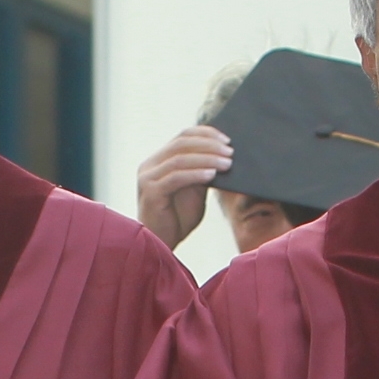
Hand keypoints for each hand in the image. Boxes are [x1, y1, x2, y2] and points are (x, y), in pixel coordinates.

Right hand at [135, 124, 231, 247]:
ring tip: (227, 164)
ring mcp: (148, 177)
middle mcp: (150, 165)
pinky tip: (212, 175)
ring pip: (180, 159)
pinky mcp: (151, 192)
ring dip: (207, 159)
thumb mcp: (194, 190)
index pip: (183, 136)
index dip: (206, 134)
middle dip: (209, 145)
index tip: (227, 140)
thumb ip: (202, 171)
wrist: (161, 244)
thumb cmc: (177, 219)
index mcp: (159, 160)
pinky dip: (196, 174)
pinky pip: (176, 177)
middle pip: (181, 143)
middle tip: (230, 152)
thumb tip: (224, 155)